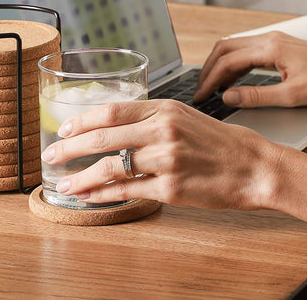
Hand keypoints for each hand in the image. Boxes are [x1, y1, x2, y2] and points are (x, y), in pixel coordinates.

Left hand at [41, 99, 284, 208]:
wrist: (253, 166)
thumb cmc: (221, 142)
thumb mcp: (187, 117)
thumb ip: (153, 119)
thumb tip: (115, 126)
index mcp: (166, 108)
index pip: (113, 110)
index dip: (82, 120)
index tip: (64, 128)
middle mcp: (164, 130)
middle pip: (104, 137)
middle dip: (71, 147)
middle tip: (52, 155)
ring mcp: (166, 160)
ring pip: (111, 167)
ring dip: (82, 177)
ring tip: (66, 184)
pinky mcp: (170, 188)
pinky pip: (127, 192)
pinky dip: (103, 196)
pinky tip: (91, 198)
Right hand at [194, 31, 306, 106]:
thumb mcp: (291, 96)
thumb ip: (257, 96)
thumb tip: (228, 97)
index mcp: (270, 48)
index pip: (228, 61)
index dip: (209, 80)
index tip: (200, 97)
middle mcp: (270, 39)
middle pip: (226, 48)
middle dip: (209, 69)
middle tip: (199, 91)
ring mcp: (276, 40)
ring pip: (236, 47)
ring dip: (221, 65)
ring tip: (212, 88)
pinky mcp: (281, 46)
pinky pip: (249, 51)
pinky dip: (235, 64)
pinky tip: (233, 80)